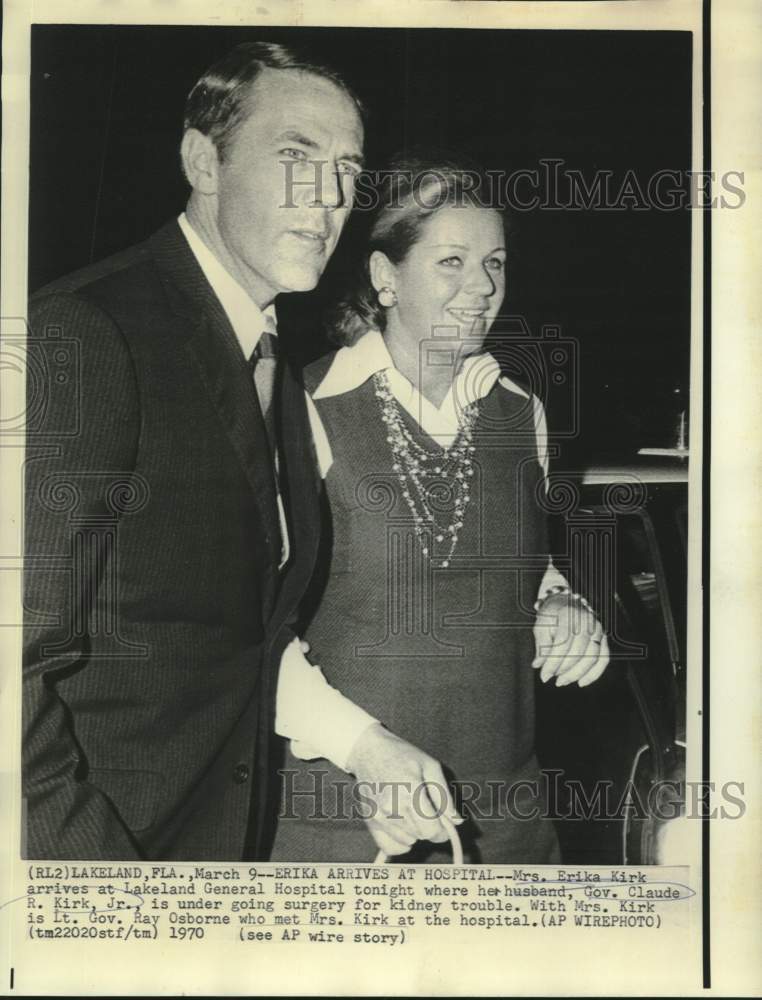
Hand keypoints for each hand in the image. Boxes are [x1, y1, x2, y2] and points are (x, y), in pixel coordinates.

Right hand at [345, 723, 462, 857]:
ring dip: (416, 832)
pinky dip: (400, 842)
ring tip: (412, 811)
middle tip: (429, 810)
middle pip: (422, 836)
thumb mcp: (430, 766)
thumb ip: (444, 796)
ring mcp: (379, 817)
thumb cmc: (401, 754)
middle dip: (431, 827)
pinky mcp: (370, 821)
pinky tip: (404, 826)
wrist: (368, 750)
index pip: (431, 830)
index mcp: (410, 793)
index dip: (443, 829)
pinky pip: (390, 846)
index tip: (445, 822)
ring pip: (408, 841)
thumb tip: (456, 820)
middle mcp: (392, 808)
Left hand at [532, 594, 609, 687]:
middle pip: (578, 651)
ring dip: (576, 673)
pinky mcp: (603, 638)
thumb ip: (541, 645)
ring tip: (562, 681)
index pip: (562, 642)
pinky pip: (603, 659)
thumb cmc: (551, 616)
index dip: (553, 662)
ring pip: (592, 657)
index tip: (544, 676)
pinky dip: (594, 673)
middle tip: (552, 678)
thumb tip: (538, 665)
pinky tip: (581, 682)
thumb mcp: (541, 625)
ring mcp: (598, 629)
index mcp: (568, 613)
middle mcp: (586, 620)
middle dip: (564, 669)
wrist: (565, 604)